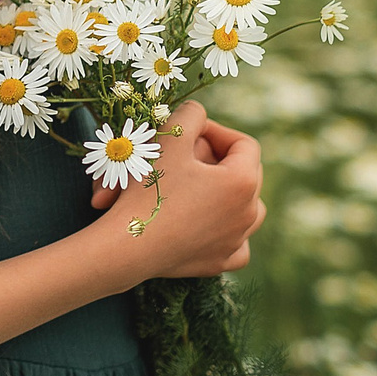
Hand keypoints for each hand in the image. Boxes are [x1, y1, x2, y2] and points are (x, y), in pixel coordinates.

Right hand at [87, 101, 264, 281]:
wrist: (127, 246)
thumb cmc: (148, 190)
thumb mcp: (169, 140)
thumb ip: (189, 115)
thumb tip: (197, 113)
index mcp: (242, 181)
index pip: (244, 144)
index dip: (217, 131)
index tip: (190, 132)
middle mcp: (249, 212)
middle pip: (245, 174)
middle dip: (217, 160)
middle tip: (186, 155)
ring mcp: (236, 241)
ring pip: (247, 209)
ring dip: (227, 194)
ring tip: (200, 185)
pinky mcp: (220, 262)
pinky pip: (237, 245)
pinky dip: (227, 233)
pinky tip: (212, 226)